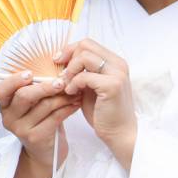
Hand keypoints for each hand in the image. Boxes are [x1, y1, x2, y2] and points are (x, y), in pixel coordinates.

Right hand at [0, 71, 79, 171]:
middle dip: (45, 86)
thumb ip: (35, 87)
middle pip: (24, 96)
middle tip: (61, 81)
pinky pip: (54, 118)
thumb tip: (55, 64)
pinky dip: (67, 108)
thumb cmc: (39, 120)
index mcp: (4, 105)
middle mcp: (9, 117)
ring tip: (75, 91)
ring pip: (43, 106)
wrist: (44, 152)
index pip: (0, 90)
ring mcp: (21, 129)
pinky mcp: (36, 138)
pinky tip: (75, 103)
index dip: (14, 80)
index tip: (30, 73)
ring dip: (62, 97)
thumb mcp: (32, 104)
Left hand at [58, 39, 135, 168]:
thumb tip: (60, 60)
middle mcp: (118, 64)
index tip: (58, 61)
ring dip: (70, 70)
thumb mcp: (90, 86)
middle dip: (68, 58)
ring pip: (84, 56)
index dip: (70, 50)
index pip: (88, 43)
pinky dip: (74, 83)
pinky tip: (72, 93)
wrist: (119, 134)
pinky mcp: (112, 86)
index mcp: (114, 62)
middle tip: (61, 74)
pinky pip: (84, 75)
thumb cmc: (103, 112)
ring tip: (66, 84)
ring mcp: (117, 74)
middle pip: (85, 45)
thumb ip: (82, 71)